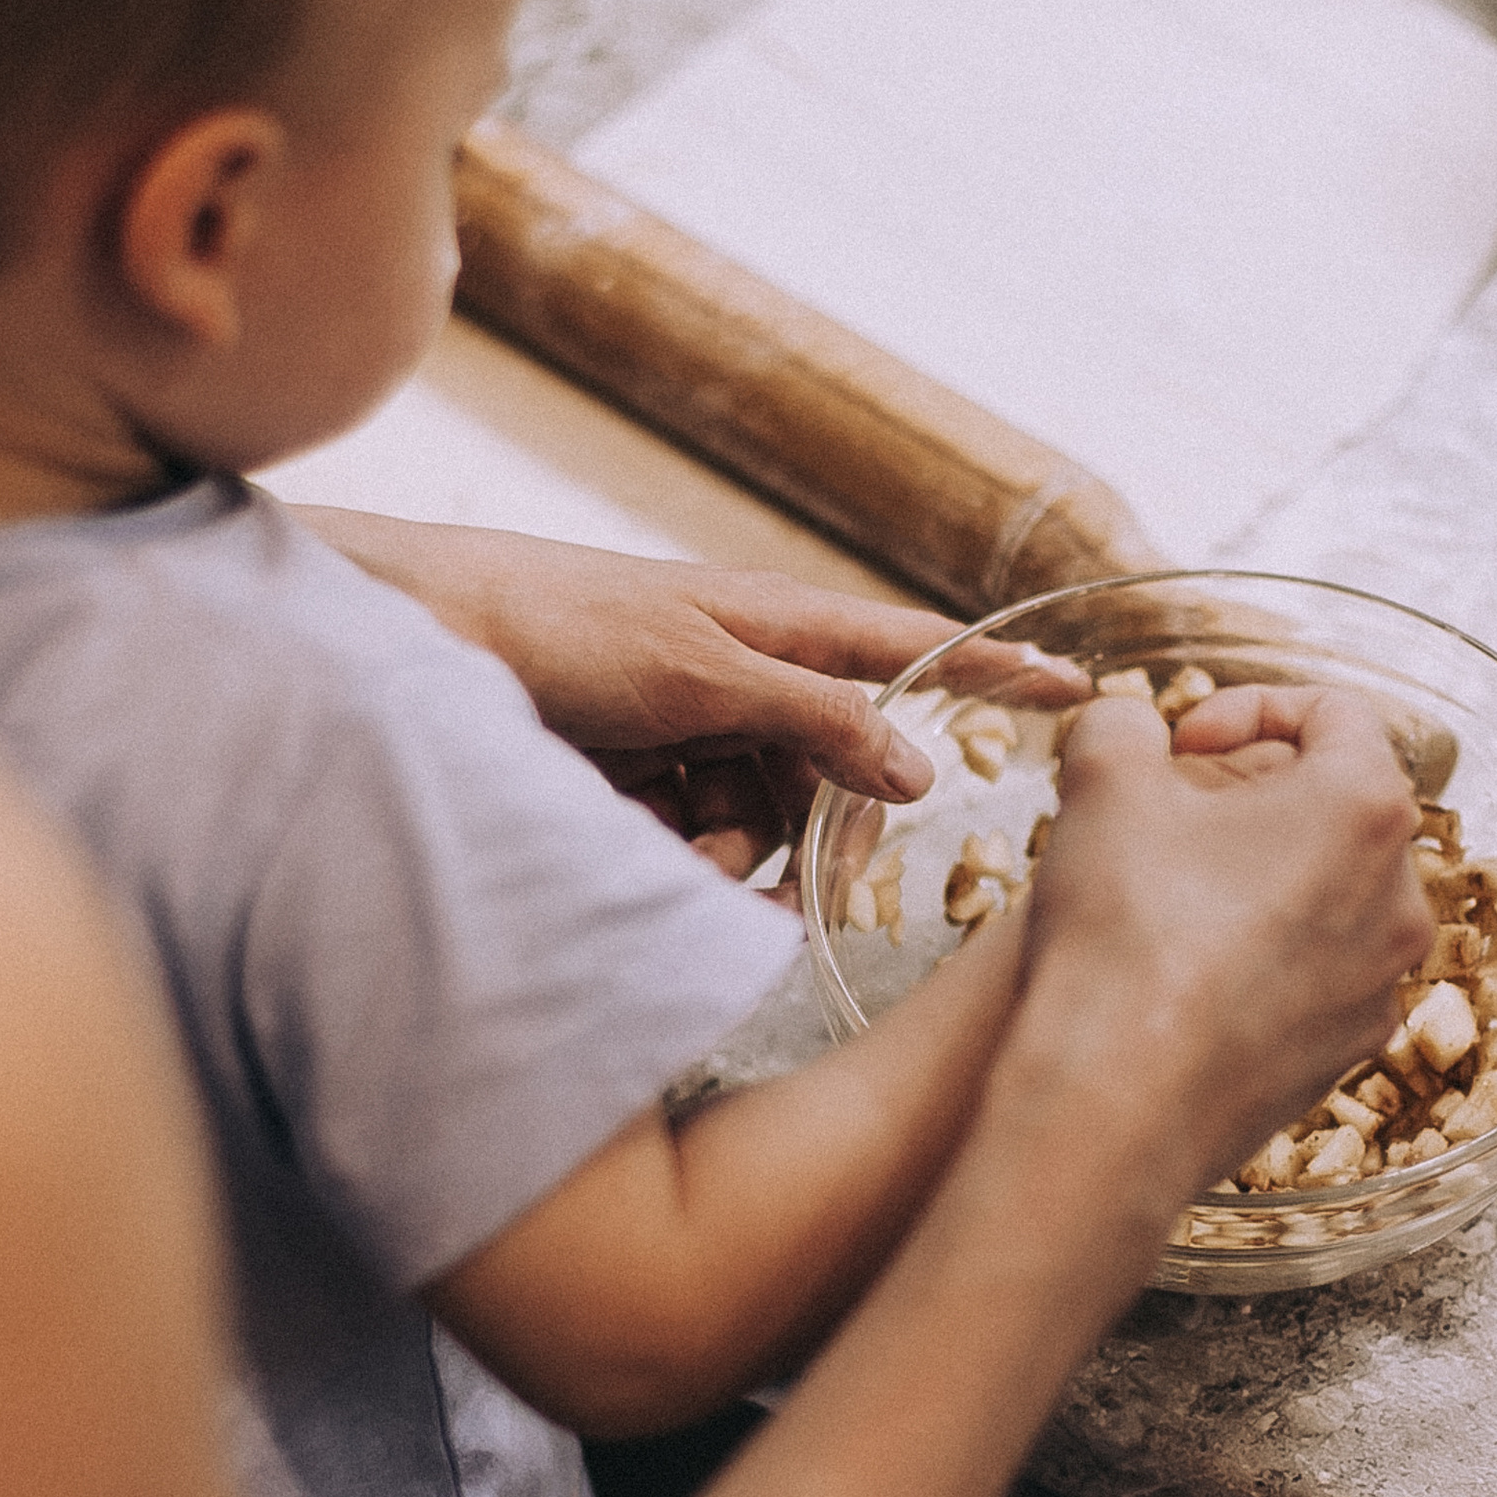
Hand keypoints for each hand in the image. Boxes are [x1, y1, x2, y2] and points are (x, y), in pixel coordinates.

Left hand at [291, 512, 1070, 880]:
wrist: (414, 648)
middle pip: (841, 775)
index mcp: (777, 624)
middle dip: (820, 831)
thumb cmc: (555, 625)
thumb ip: (817, 719)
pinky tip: (636, 850)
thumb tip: (922, 771)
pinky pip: (706, 852)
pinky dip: (682, 864)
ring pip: (772, 828)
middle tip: (787, 872)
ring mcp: (693, 740)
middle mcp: (746, 682)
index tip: (1082, 693)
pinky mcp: (643, 793)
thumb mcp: (701, 670)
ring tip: (672, 842)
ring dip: (734, 855)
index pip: (912, 646)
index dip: (994, 670)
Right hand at [1017, 684, 1432, 1205]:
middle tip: (1172, 814)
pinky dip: (1261, 954)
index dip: (1246, 706)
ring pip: (1328, 894)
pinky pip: (1313, 973)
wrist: (1118, 1106)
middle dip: (1255, 795)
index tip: (1181, 745)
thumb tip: (1130, 732)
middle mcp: (1400, 896)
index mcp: (1365, 806)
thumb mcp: (1101, 780)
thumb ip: (1122, 724)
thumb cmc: (1123, 930)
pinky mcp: (1348, 1052)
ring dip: (1258, 876)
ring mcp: (1381, 983)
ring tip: (1171, 895)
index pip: (1336, 712)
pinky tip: (1182, 973)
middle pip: (1338, 805)